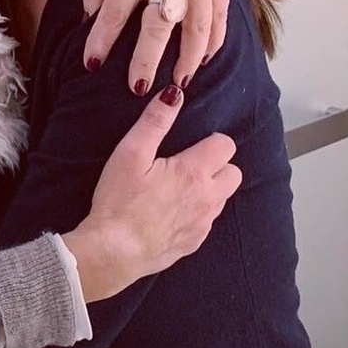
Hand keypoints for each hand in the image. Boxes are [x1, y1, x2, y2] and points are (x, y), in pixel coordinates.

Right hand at [63, 85, 240, 301]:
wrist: (114, 252)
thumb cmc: (118, 203)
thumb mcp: (130, 154)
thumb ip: (154, 122)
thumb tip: (173, 95)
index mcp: (194, 173)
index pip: (225, 146)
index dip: (209, 141)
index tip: (189, 145)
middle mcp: (207, 198)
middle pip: (234, 173)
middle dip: (216, 166)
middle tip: (186, 167)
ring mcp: (203, 224)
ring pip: (222, 199)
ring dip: (208, 191)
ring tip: (176, 190)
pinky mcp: (193, 243)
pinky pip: (206, 223)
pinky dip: (196, 215)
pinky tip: (169, 214)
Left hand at [81, 0, 229, 91]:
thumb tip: (90, 20)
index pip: (114, 13)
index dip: (100, 41)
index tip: (92, 65)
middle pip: (157, 27)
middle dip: (146, 61)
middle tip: (137, 88)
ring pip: (196, 27)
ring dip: (187, 59)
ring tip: (177, 84)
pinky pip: (219, 15)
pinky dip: (213, 41)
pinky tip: (203, 59)